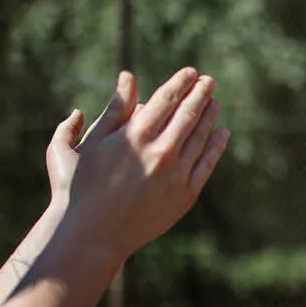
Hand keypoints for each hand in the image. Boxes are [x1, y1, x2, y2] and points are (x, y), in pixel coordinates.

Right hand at [62, 67, 229, 262]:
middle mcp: (160, 153)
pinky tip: (222, 132)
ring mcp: (176, 175)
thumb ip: (114, 109)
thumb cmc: (83, 185)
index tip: (191, 72)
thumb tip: (128, 77)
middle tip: (208, 81)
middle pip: (188, 114)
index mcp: (135, 136)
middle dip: (200, 94)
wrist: (94, 233)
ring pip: (201, 137)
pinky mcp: (186, 194)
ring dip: (209, 116)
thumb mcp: (92, 142)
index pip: (166, 100)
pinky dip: (216, 145)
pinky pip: (207, 163)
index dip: (180, 83)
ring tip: (214, 101)